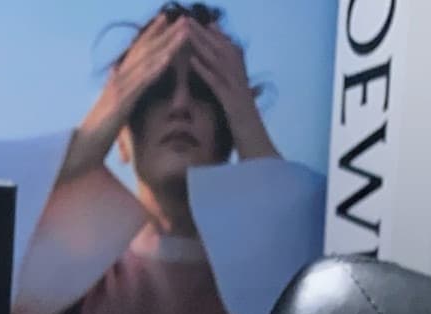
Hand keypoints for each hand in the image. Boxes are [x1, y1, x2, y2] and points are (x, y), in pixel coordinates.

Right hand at [64, 14, 194, 175]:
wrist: (81, 150)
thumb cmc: (96, 135)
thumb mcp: (111, 111)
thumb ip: (117, 95)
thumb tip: (119, 83)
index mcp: (117, 81)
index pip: (136, 52)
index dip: (151, 35)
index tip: (165, 20)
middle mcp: (118, 79)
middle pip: (144, 50)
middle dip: (164, 33)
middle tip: (182, 18)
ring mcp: (119, 89)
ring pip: (147, 61)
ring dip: (167, 44)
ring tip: (184, 31)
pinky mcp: (121, 102)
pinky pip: (141, 82)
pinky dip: (155, 68)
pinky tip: (168, 57)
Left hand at [187, 23, 278, 160]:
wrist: (262, 161)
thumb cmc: (250, 146)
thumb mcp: (239, 122)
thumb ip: (233, 109)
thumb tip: (229, 106)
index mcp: (242, 88)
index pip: (230, 57)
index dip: (218, 40)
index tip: (205, 25)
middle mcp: (242, 86)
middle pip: (223, 52)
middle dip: (205, 35)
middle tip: (188, 19)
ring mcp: (239, 94)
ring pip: (219, 62)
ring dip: (202, 44)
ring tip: (185, 30)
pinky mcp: (233, 106)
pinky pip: (218, 84)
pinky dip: (205, 70)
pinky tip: (192, 59)